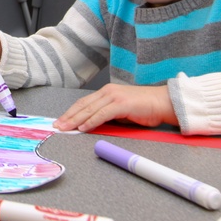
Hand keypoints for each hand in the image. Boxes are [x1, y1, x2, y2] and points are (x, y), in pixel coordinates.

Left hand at [53, 84, 178, 131]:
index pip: (84, 103)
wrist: (163, 103)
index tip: (61, 121)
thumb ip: (107, 116)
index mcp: (107, 92)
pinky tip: (83, 128)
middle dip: (68, 116)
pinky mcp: (121, 104)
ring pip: (89, 109)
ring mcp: (114, 97)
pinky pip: (102, 114)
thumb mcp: (121, 112)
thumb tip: (92, 125)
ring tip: (66, 128)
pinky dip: (91, 121)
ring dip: (76, 120)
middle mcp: (108, 92)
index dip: (71, 112)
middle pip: (83, 105)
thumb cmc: (145, 109)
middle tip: (57, 126)